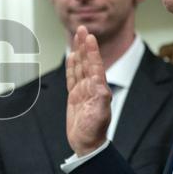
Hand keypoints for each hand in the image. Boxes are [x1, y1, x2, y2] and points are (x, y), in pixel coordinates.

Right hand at [66, 26, 110, 155]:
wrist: (87, 144)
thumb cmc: (94, 132)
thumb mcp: (99, 116)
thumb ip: (100, 99)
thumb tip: (100, 84)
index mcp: (98, 89)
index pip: (94, 65)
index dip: (91, 50)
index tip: (89, 36)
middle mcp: (92, 87)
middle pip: (87, 61)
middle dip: (85, 45)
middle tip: (82, 29)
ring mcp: (83, 91)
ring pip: (80, 67)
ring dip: (79, 52)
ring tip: (77, 38)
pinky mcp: (75, 97)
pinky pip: (72, 78)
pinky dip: (72, 66)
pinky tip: (72, 57)